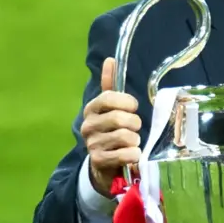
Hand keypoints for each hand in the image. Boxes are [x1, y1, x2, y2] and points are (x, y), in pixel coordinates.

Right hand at [80, 57, 141, 197]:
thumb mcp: (111, 107)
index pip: (109, 98)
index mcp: (91, 108)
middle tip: (134, 127)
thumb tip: (110, 59)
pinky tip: (132, 154)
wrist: (104, 163)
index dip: (126, 101)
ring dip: (135, 139)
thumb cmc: (112, 130)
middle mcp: (88, 125)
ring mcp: (92, 144)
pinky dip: (134, 154)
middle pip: (119, 118)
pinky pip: (124, 154)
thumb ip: (111, 84)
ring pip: (125, 136)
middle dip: (134, 123)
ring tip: (132, 142)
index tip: (133, 107)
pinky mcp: (98, 161)